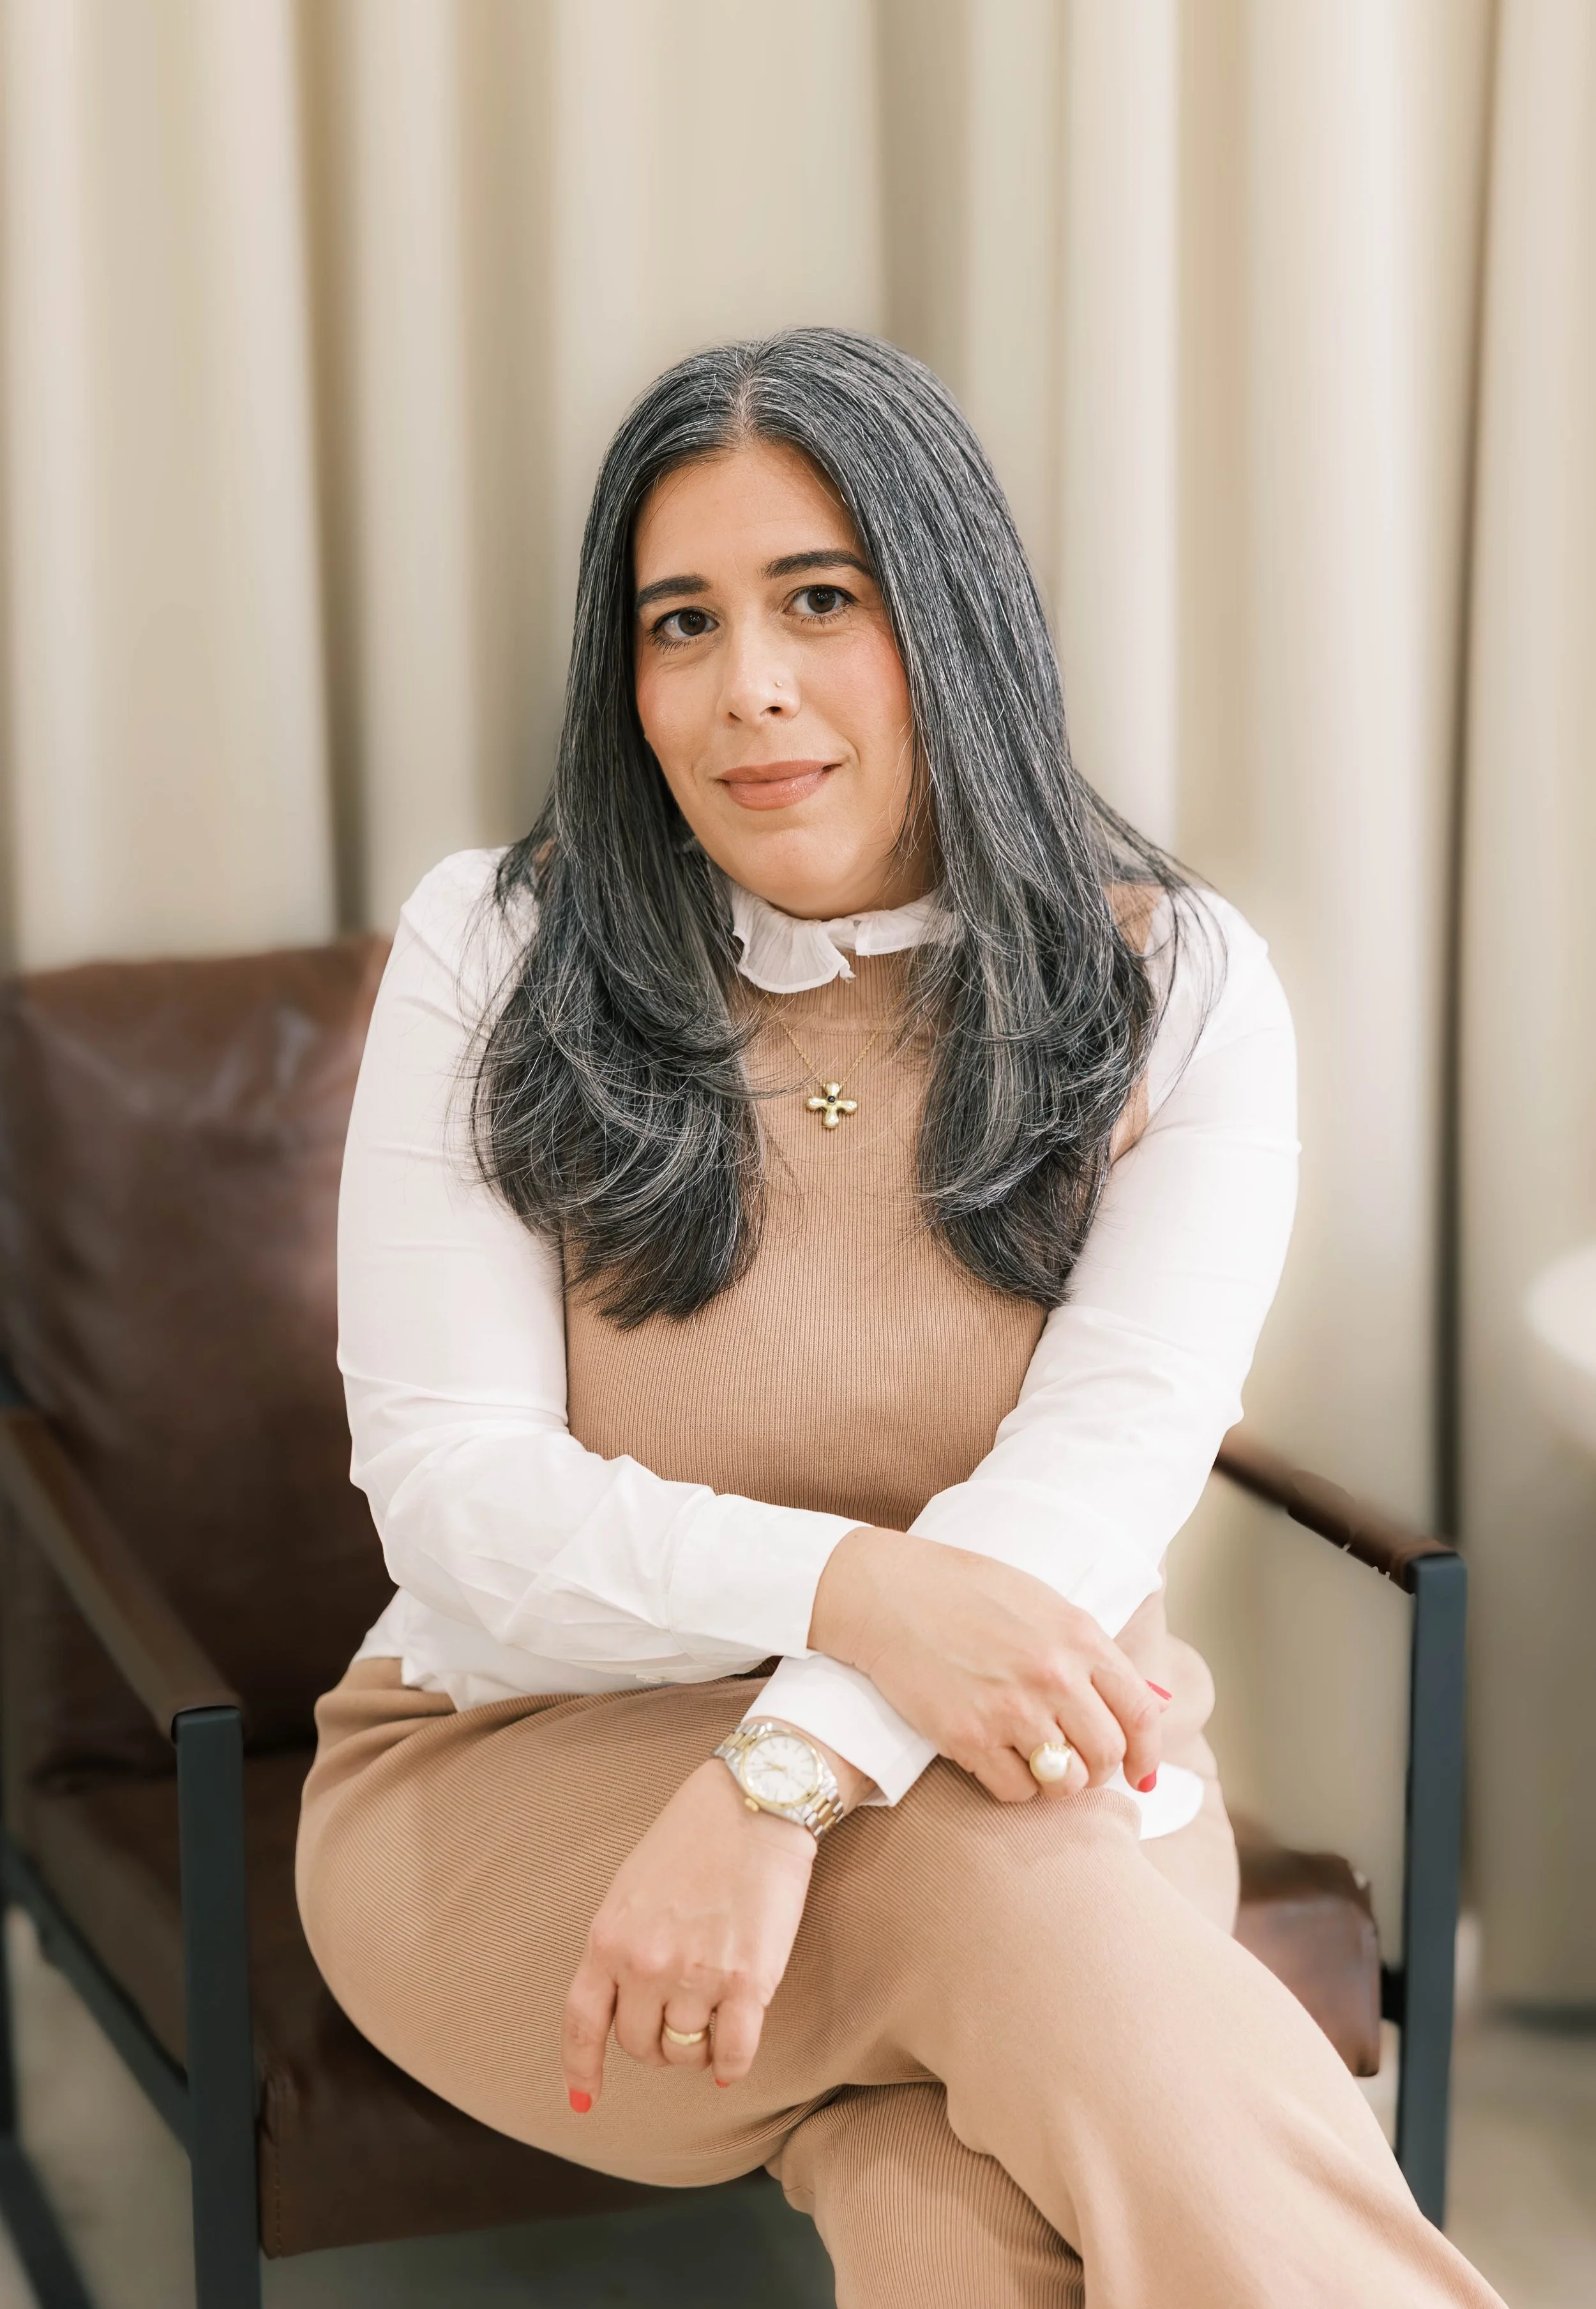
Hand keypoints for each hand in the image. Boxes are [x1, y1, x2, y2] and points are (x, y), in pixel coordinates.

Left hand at [562, 1736, 864, 2109]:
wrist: (753, 1801)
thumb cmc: (693, 1838)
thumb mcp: (632, 1887)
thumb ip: (621, 1944)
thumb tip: (622, 2002)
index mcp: (608, 1937)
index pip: (582, 2023)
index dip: (581, 2069)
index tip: (584, 2100)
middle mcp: (645, 1964)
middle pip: (639, 2045)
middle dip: (656, 2043)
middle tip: (677, 2023)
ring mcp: (695, 1975)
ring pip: (686, 2053)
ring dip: (697, 2049)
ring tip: (713, 2022)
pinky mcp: (748, 1981)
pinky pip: (734, 2055)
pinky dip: (731, 2065)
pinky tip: (731, 2060)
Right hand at [810, 1528, 1164, 1805]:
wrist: (889, 1594)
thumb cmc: (966, 1591)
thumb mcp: (1042, 1603)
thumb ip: (1087, 1651)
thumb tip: (1134, 1704)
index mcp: (1079, 1637)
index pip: (1140, 1714)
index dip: (1148, 1755)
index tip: (1142, 1774)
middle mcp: (1053, 1676)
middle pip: (1106, 1754)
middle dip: (1098, 1769)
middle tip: (1077, 1763)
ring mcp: (1011, 1710)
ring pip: (1064, 1782)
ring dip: (1056, 1780)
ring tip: (1036, 1759)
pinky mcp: (968, 1738)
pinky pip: (1015, 1790)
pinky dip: (1013, 1785)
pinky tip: (998, 1758)